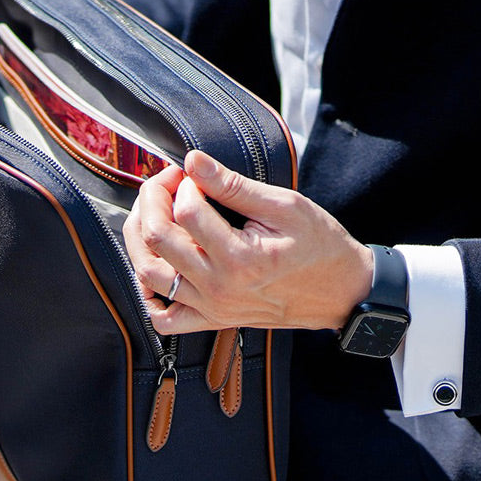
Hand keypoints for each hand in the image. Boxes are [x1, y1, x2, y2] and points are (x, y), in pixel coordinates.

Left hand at [123, 150, 373, 333]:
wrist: (341, 293)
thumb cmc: (319, 246)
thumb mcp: (284, 206)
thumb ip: (233, 185)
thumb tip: (193, 161)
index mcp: (240, 258)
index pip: (185, 211)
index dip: (183, 182)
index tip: (193, 173)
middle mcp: (219, 287)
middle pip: (157, 239)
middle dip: (153, 199)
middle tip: (168, 182)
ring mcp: (211, 307)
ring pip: (147, 274)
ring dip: (139, 237)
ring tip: (152, 212)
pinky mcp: (211, 319)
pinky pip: (163, 317)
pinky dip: (148, 292)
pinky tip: (156, 263)